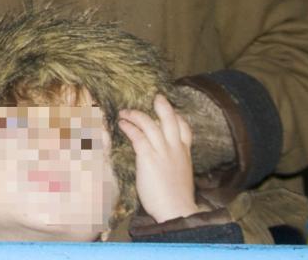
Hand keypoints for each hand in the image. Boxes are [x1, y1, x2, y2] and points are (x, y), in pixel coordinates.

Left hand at [119, 93, 199, 222]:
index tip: (172, 111)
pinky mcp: (149, 158)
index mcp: (184, 153)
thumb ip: (174, 162)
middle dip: (163, 106)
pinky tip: (122, 124)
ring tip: (125, 112)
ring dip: (136, 115)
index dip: (178, 117)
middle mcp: (175, 149)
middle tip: (156, 97)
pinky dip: (129, 127)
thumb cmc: (176, 198)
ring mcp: (162, 152)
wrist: (177, 210)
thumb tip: (168, 159)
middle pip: (171, 119)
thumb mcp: (181, 175)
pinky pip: (138, 135)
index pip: (185, 129)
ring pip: (150, 123)